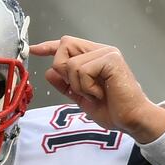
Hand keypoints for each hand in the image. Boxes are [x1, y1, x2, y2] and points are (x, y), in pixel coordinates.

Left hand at [30, 36, 164, 141]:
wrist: (131, 120)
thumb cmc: (112, 110)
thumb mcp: (82, 97)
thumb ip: (66, 85)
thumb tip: (49, 72)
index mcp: (94, 58)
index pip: (67, 46)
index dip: (49, 46)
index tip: (34, 50)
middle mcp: (100, 51)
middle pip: (65, 45)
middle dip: (63, 70)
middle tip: (80, 88)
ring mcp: (107, 53)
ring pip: (72, 63)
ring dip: (78, 85)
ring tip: (95, 94)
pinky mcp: (111, 60)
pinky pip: (83, 70)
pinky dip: (86, 87)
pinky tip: (100, 93)